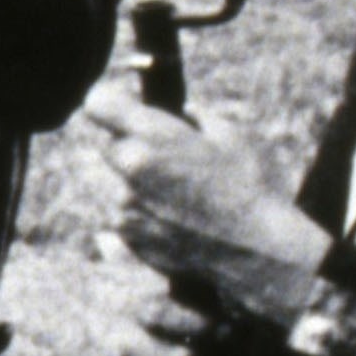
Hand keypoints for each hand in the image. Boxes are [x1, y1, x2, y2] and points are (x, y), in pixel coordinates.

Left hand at [83, 87, 328, 328]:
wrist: (255, 250)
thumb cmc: (249, 188)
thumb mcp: (230, 138)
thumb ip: (198, 116)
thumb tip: (185, 110)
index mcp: (152, 138)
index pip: (100, 105)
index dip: (111, 105)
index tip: (123, 111)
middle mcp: (130, 170)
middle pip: (111, 148)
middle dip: (132, 149)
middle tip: (169, 162)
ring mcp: (125, 205)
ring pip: (120, 185)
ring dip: (140, 187)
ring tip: (184, 199)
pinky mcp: (127, 235)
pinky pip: (128, 216)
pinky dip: (146, 215)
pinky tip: (180, 220)